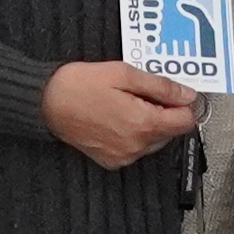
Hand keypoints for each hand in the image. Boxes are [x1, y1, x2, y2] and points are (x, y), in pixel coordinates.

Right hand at [39, 61, 202, 169]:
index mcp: (142, 124)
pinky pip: (136, 148)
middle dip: (163, 111)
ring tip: (125, 102)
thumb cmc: (79, 86)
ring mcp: (123, 156)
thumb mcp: (124, 74)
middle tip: (142, 92)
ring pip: (154, 141)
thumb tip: (186, 95)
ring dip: (149, 123)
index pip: (186, 121)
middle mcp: (135, 146)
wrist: (46, 103)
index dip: (184, 103)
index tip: (176, 92)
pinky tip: (116, 116)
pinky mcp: (111, 160)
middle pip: (171, 131)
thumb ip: (161, 86)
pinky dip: (133, 134)